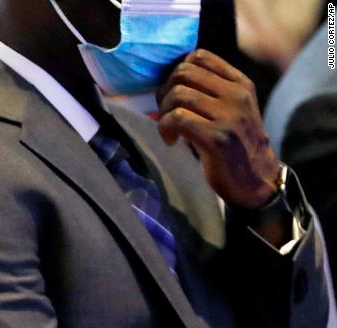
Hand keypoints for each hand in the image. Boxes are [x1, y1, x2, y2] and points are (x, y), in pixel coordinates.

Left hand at [157, 49, 280, 208]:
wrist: (255, 179)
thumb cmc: (234, 144)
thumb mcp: (231, 108)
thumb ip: (210, 89)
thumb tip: (168, 78)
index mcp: (240, 83)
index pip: (198, 56)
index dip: (175, 72)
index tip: (173, 94)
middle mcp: (237, 95)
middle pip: (182, 73)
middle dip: (164, 92)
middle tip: (167, 113)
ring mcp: (229, 115)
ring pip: (177, 94)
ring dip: (164, 113)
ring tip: (169, 130)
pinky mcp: (217, 137)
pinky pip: (177, 119)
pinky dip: (166, 128)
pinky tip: (171, 141)